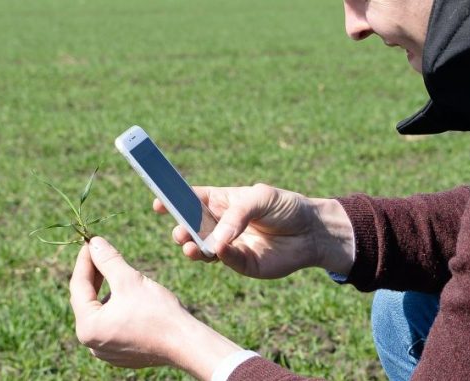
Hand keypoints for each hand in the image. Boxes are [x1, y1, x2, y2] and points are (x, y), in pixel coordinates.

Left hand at [69, 236, 241, 379]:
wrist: (185, 342)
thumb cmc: (158, 312)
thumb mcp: (130, 280)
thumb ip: (108, 260)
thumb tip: (94, 242)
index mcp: (88, 327)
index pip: (78, 286)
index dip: (85, 260)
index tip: (90, 242)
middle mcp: (92, 343)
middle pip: (88, 301)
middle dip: (95, 276)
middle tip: (101, 253)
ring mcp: (107, 350)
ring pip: (101, 313)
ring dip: (107, 292)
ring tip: (119, 274)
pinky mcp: (122, 353)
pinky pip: (112, 325)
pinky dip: (117, 308)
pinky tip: (130, 296)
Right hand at [153, 183, 354, 278]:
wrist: (312, 232)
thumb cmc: (286, 207)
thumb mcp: (261, 198)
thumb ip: (237, 214)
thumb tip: (217, 238)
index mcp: (221, 202)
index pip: (191, 200)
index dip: (173, 201)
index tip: (157, 203)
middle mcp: (220, 225)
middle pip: (191, 228)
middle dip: (181, 230)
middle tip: (179, 233)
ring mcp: (229, 246)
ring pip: (202, 249)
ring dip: (193, 248)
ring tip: (189, 247)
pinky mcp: (242, 264)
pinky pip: (226, 261)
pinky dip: (220, 256)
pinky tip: (219, 250)